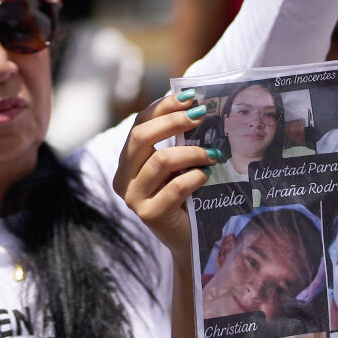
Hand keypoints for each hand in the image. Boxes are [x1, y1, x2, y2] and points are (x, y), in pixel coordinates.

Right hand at [113, 91, 212, 253]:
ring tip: (214, 152)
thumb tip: (194, 105)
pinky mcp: (149, 215)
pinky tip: (207, 175)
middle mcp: (123, 179)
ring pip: (161, 161)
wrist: (189, 240)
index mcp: (126, 163)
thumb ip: (176, 142)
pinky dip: (195, 177)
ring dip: (192, 152)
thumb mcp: (176, 166)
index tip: (188, 97)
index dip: (162, 108)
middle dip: (173, 122)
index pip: (139, 125)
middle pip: (141, 137)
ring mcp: (133, 199)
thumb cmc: (185, 198)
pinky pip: (175, 187)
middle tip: (201, 115)